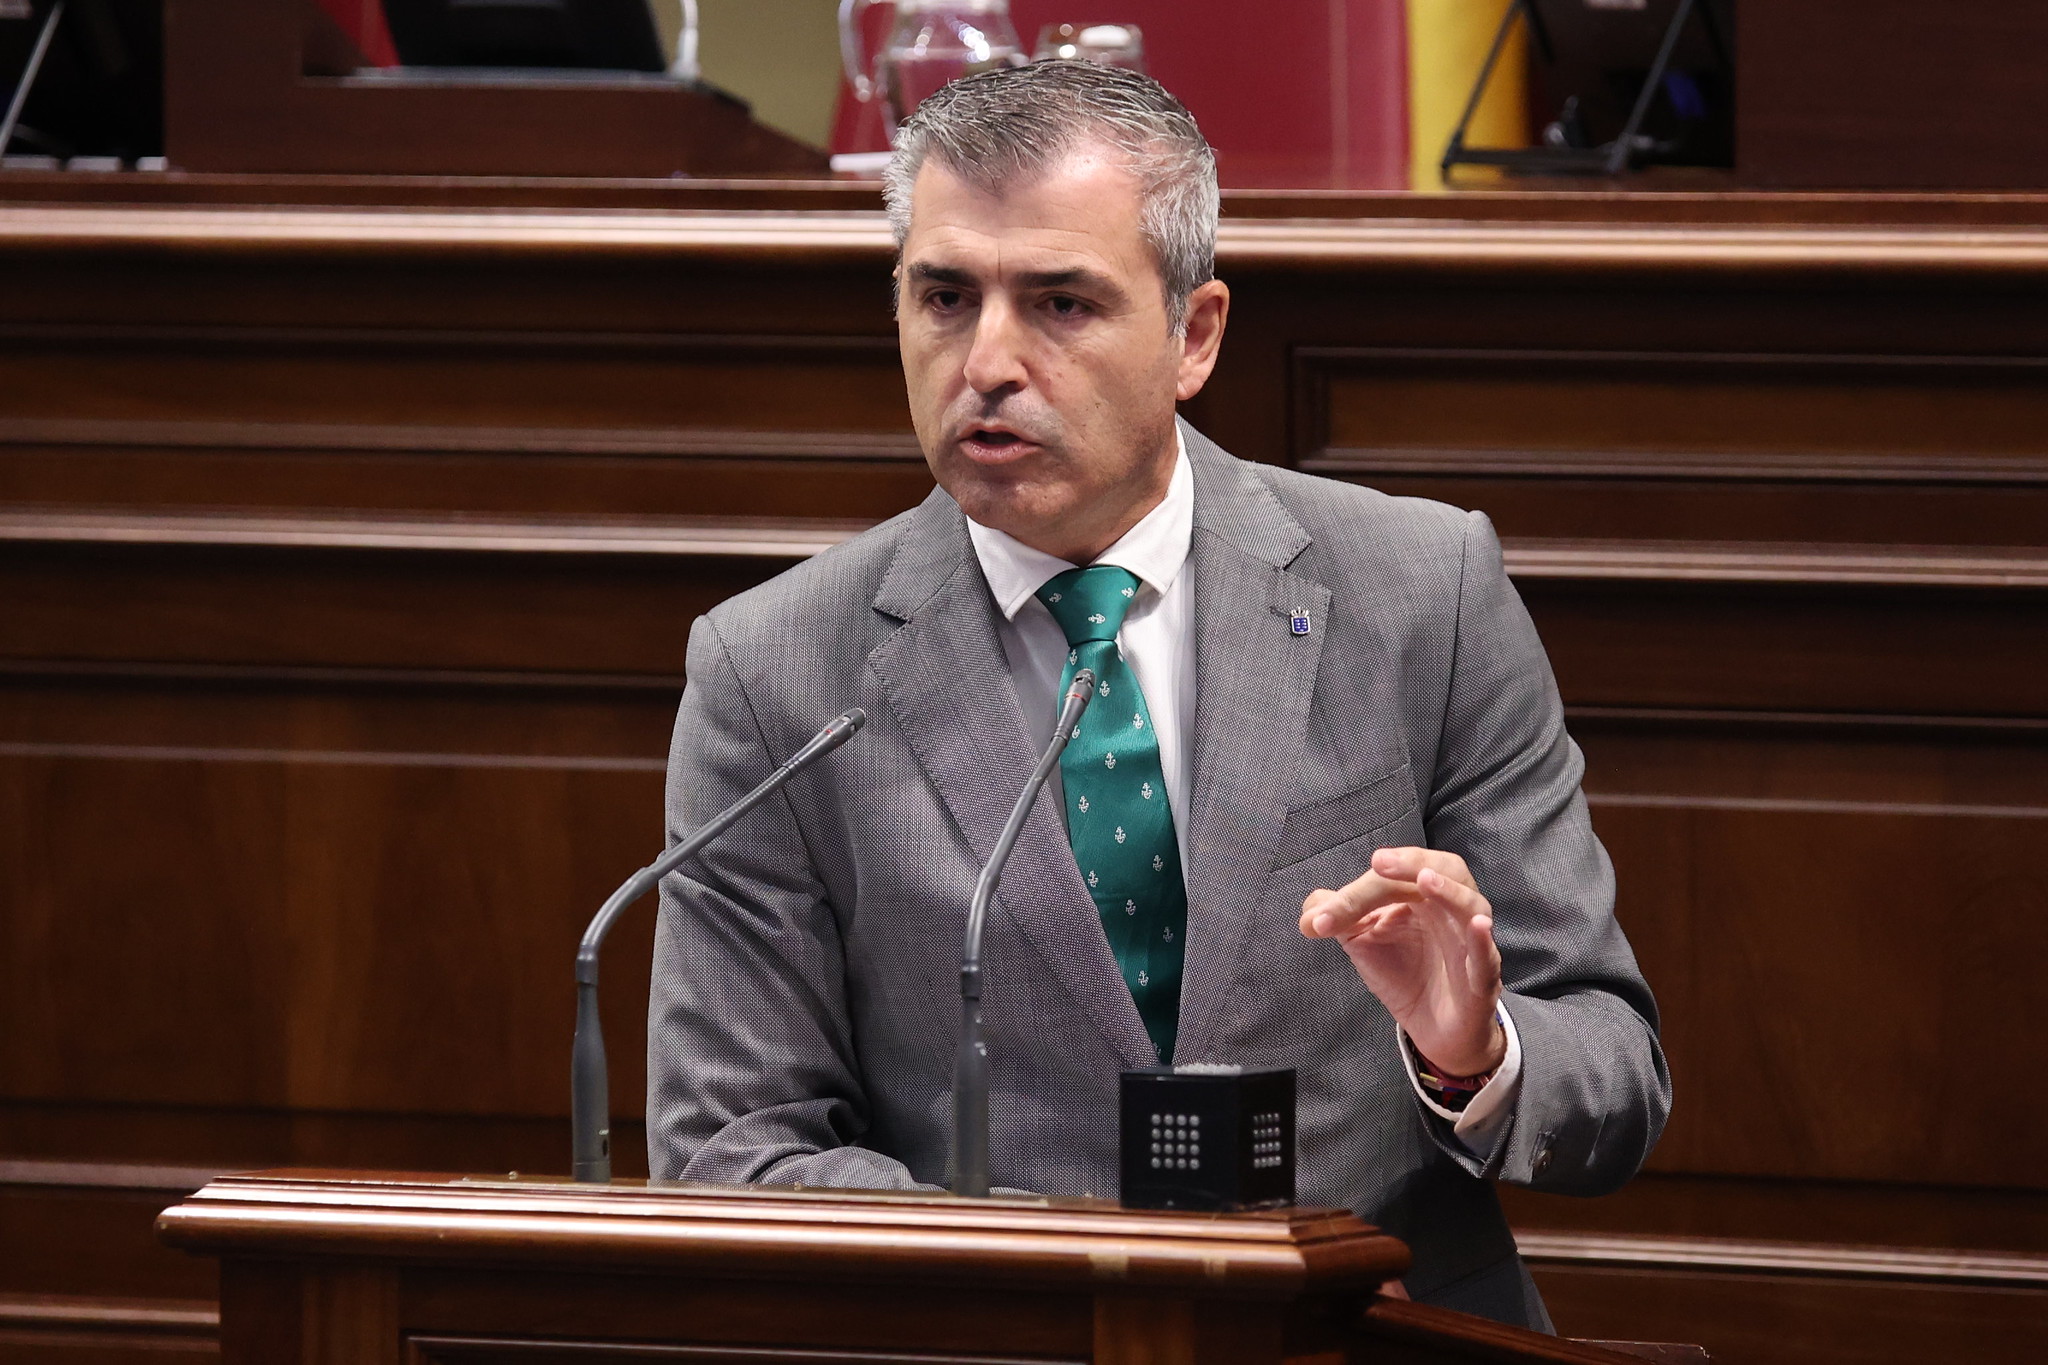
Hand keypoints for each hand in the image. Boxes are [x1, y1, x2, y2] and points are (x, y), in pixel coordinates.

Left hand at [1299, 846, 1504, 1078]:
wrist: (1431, 1026)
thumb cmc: (1402, 972)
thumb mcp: (1362, 941)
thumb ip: (1337, 919)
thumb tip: (1309, 913)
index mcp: (1421, 895)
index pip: (1392, 879)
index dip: (1357, 893)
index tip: (1324, 917)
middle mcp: (1450, 909)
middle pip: (1443, 870)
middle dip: (1412, 863)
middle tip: (1379, 863)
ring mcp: (1470, 941)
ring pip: (1470, 905)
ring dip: (1449, 892)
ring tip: (1425, 880)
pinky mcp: (1482, 977)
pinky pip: (1487, 955)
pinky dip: (1483, 939)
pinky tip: (1478, 925)